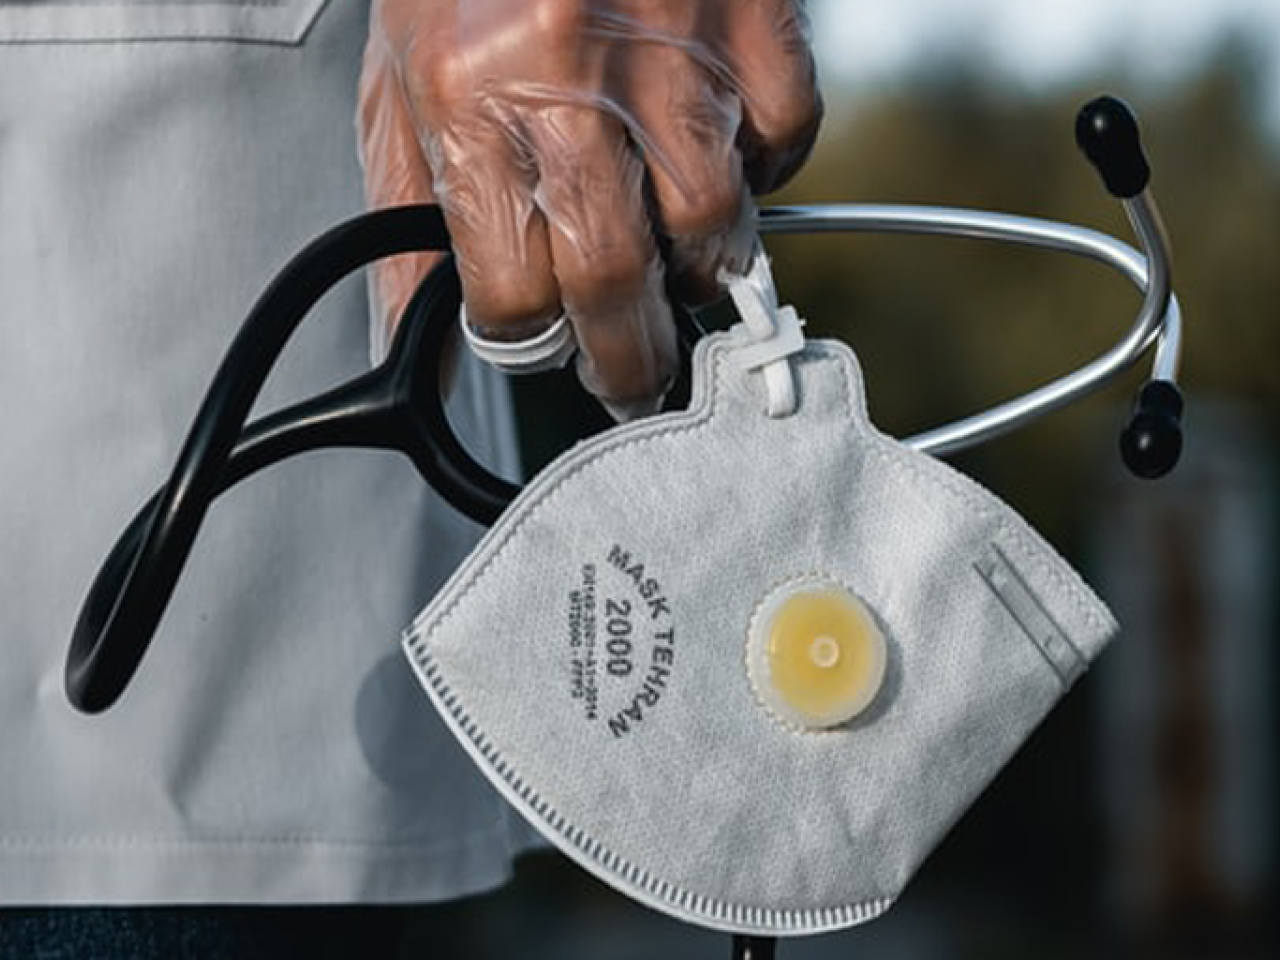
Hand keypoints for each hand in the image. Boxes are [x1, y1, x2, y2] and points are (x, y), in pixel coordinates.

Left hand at [358, 0, 820, 417]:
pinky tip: (720, 162)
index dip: (526, 341)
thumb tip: (412, 343)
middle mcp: (573, 85)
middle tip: (627, 377)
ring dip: (697, 271)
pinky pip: (783, 139)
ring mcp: (674, 51)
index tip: (538, 344)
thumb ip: (404, 217)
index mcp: (470, 102)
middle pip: (618, 282)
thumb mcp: (395, 82)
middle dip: (625, 360)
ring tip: (674, 270)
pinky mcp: (751, 17)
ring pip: (712, 226)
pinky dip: (762, 174)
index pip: (512, 293)